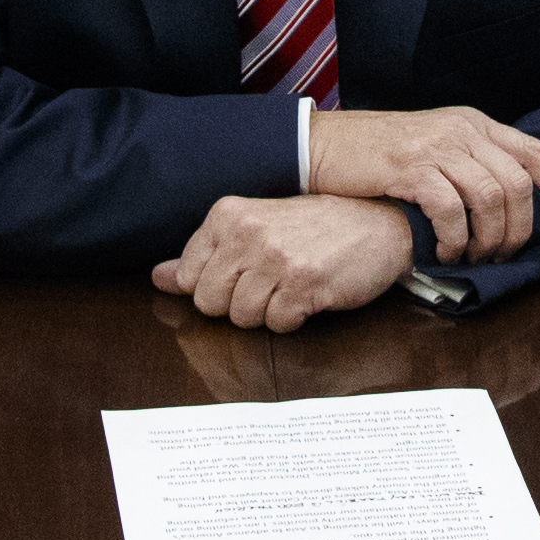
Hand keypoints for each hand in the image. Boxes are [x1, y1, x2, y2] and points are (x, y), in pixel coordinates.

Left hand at [151, 193, 416, 330]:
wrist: (380, 222)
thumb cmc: (317, 227)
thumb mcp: (255, 228)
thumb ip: (205, 254)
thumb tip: (159, 276)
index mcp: (228, 214)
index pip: (187, 276)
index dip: (214, 287)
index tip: (243, 276)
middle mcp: (247, 232)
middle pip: (209, 302)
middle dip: (237, 304)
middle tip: (269, 283)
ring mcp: (275, 258)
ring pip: (241, 317)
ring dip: (267, 312)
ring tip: (291, 286)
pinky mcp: (303, 283)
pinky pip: (277, 325)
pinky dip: (293, 319)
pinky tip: (309, 295)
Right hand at [305, 105, 539, 262]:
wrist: (327, 145)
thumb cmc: (381, 153)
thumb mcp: (435, 143)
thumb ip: (470, 160)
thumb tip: (508, 201)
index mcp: (473, 123)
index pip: (531, 151)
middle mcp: (461, 130)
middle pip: (516, 182)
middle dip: (518, 228)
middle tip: (503, 254)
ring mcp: (436, 147)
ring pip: (489, 198)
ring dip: (487, 238)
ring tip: (473, 256)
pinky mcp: (411, 168)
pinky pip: (450, 209)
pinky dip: (454, 238)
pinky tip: (445, 251)